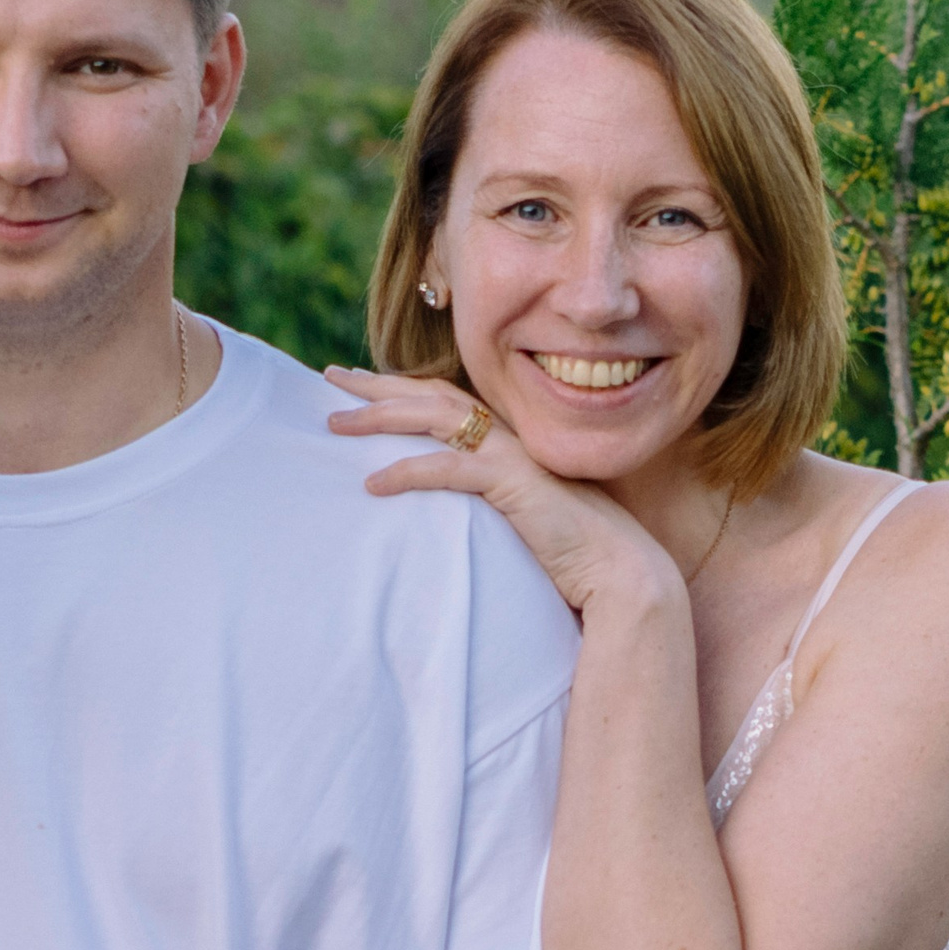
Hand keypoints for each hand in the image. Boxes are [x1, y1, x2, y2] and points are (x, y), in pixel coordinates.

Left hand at [324, 366, 674, 617]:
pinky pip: (451, 470)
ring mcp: (513, 456)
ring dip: (381, 417)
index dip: (400, 387)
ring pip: (435, 419)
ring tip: (335, 424)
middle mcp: (508, 438)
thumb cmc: (571, 553)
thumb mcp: (515, 517)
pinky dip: (409, 472)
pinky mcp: (515, 483)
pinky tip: (372, 485)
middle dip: (377, 385)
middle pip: (431, 396)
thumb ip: (483, 502)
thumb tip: (440, 512)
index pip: (444, 400)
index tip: (356, 384)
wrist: (620, 571)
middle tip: (328, 378)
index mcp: (507, 441)